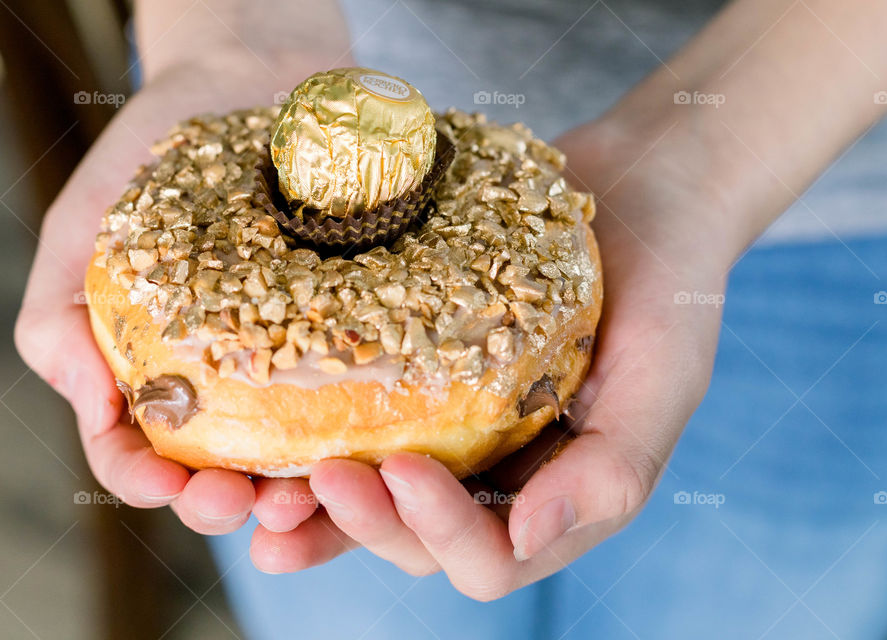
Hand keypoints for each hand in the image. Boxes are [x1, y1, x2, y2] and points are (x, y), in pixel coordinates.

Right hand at [14, 49, 347, 534]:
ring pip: (303, 455)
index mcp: (157, 375)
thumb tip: (92, 405)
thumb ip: (61, 315)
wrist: (252, 83)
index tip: (172, 481)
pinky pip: (374, 395)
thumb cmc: (157, 155)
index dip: (150, 483)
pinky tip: (385, 437)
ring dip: (310, 491)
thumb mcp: (85, 225)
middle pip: (228, 473)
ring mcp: (300, 364)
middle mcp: (231, 385)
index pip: (141, 455)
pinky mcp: (364, 336)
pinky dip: (374, 430)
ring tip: (322, 487)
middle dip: (236, 503)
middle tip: (255, 499)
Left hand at [248, 112, 737, 599]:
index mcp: (559, 497)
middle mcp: (501, 478)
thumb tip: (528, 541)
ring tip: (251, 498)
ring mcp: (456, 434)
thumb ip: (613, 471)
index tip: (401, 467)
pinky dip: (305, 444)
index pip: (491, 554)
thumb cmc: (666, 288)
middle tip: (311, 481)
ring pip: (375, 500)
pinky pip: (360, 424)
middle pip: (417, 540)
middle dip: (361, 523)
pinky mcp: (419, 380)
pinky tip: (254, 438)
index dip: (440, 530)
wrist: (638, 194)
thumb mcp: (663, 379)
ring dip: (314, 511)